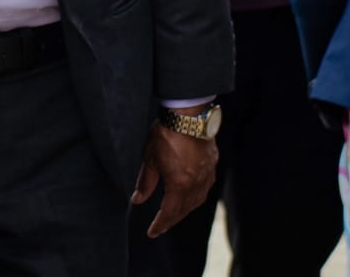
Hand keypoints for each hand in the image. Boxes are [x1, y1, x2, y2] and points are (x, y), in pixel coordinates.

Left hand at [133, 122, 218, 237]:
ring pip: (197, 201)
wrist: (189, 116)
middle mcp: (196, 184)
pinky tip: (190, 196)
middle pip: (184, 210)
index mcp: (180, 184)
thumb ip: (145, 182)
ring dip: (184, 210)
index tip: (151, 233)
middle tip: (160, 227)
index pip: (169, 212)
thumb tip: (137, 200)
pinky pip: (205, 188)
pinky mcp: (212, 166)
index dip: (159, 224)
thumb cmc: (165, 134)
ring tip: (173, 214)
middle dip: (171, 220)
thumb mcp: (149, 158)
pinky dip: (195, 197)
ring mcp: (207, 175)